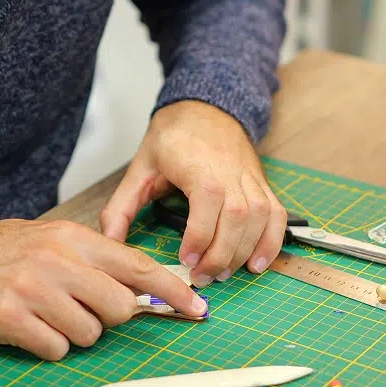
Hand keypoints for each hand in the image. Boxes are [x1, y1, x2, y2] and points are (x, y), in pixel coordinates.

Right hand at [0, 217, 207, 359]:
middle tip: (81, 308)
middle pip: (119, 307)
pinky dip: (48, 345)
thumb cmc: (5, 254)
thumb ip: (95, 260)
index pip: (135, 265)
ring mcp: (32, 288)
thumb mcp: (52, 240)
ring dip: (75, 333)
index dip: (171, 290)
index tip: (196, 308)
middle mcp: (56, 260)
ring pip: (89, 333)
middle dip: (109, 318)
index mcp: (72, 238)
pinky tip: (29, 327)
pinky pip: (56, 348)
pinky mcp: (10, 317)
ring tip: (47, 314)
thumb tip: (145, 288)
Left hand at [100, 100, 286, 288]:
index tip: (186, 258)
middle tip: (201, 276)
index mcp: (197, 165)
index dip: (200, 235)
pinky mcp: (261, 185)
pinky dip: (272, 242)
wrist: (204, 110)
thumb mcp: (140, 168)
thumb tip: (109, 240)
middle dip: (221, 254)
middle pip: (237, 217)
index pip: (208, 201)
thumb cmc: (172, 139)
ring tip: (222, 273)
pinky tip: (256, 264)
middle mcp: (229, 172)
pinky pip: (276, 215)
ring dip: (244, 252)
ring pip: (259, 218)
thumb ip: (121, 206)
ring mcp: (249, 179)